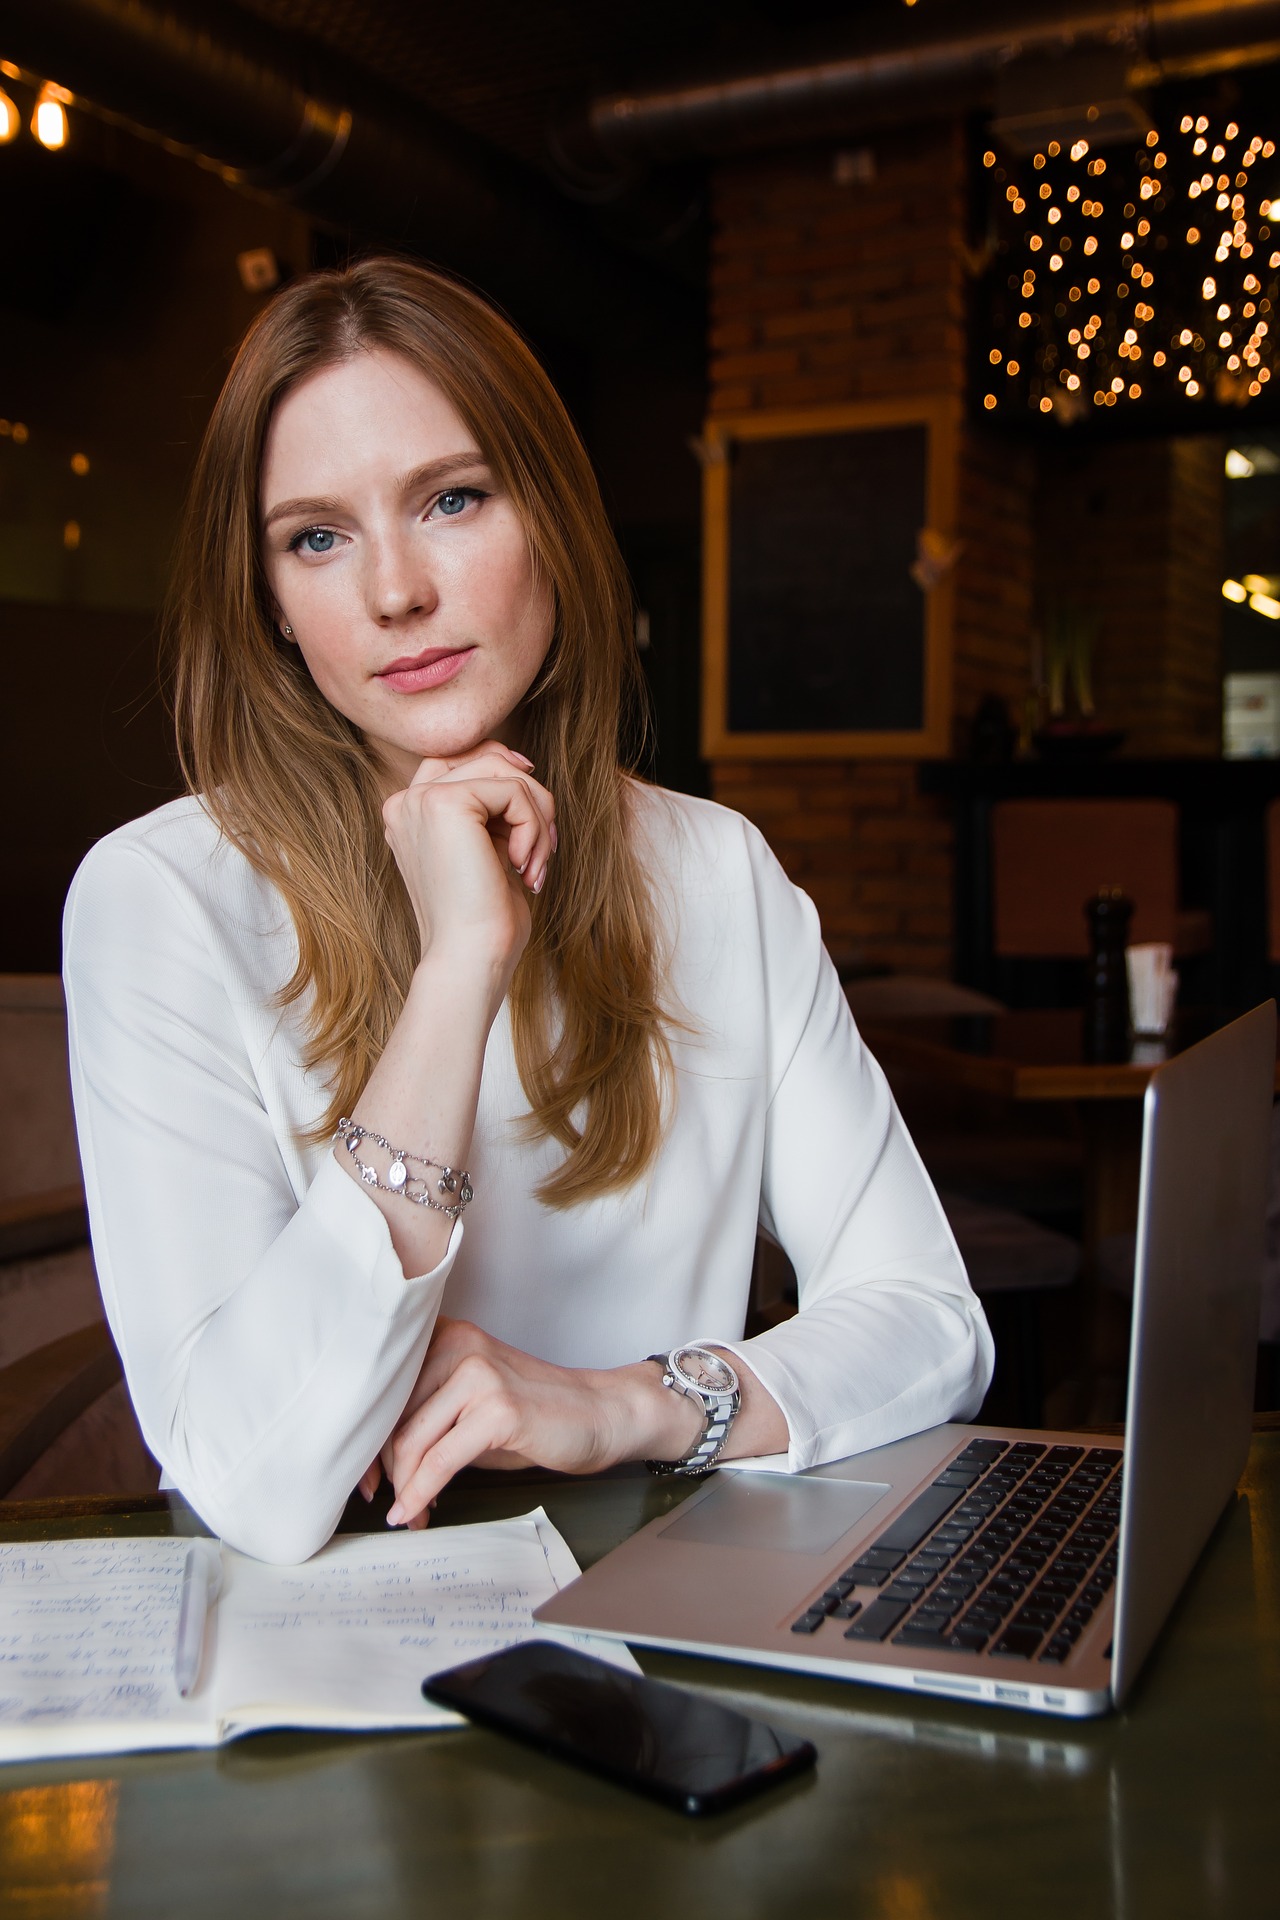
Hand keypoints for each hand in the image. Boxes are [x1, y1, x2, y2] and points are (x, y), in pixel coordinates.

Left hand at [378, 1318, 702, 1528]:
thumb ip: (429, 1416)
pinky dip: (420, 1493)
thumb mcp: (473, 1402)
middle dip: (382, 1469)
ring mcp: (479, 1375)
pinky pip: (439, 1461)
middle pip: (392, 1416)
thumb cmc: (538, 1413)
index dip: (366, 1437)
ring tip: (408, 1512)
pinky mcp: (498, 1409)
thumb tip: (379, 1461)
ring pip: (410, 1441)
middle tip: (382, 1501)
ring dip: (402, 1488)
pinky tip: (416, 1511)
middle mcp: (458, 1346)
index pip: (386, 1388)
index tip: (362, 1474)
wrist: (601, 1413)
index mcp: (447, 1336)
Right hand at [382, 742, 556, 993]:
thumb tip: (522, 770)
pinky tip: (525, 869)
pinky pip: (514, 790)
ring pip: (505, 773)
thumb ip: (493, 812)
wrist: (469, 959)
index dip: (506, 771)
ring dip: (538, 818)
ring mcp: (420, 799)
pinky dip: (534, 828)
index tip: (538, 808)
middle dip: (529, 796)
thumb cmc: (484, 922)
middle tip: (545, 848)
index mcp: (409, 815)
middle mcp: (405, 802)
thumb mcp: (488, 853)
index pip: (461, 762)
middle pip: (484, 757)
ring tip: (536, 865)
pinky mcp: (445, 802)